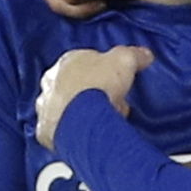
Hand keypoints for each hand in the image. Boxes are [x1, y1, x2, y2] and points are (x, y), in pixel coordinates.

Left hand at [34, 42, 150, 147]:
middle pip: (74, 85)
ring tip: (101, 122)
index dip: (104, 72)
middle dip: (91, 93)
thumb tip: (145, 55)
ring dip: (80, 112)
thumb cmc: (98, 86)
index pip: (85, 61)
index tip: (117, 83)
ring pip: (65, 107)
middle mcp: (51, 81)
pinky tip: (87, 135)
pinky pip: (60, 129)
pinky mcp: (46, 130)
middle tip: (112, 104)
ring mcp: (45, 107)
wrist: (81, 122)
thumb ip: (134, 55)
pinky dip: (72, 132)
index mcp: (67, 61)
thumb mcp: (124, 61)